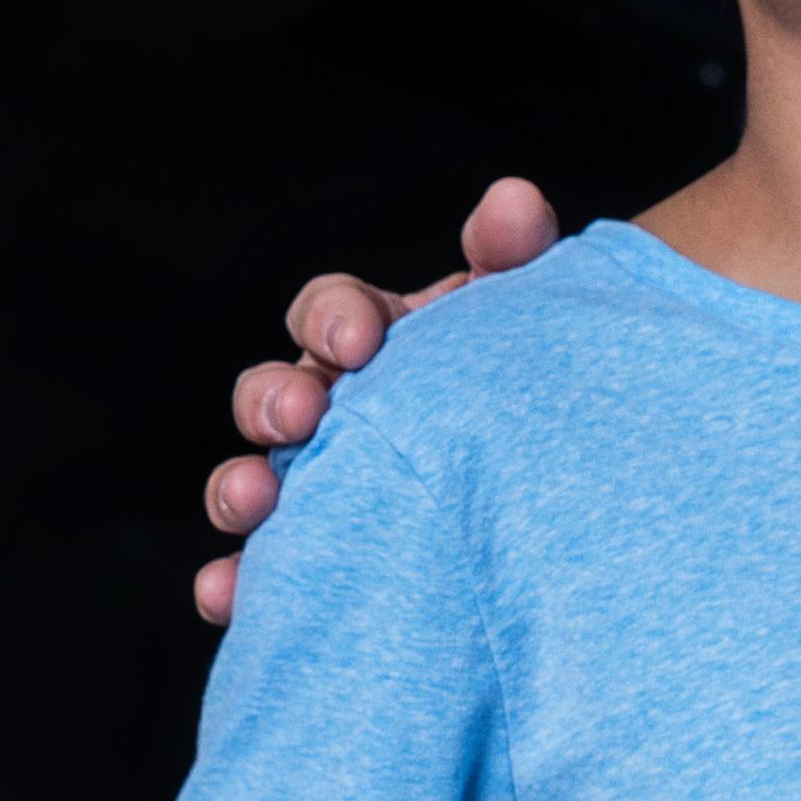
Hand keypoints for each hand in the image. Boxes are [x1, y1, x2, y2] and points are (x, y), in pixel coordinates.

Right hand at [196, 176, 564, 622]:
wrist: (569, 476)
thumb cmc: (531, 380)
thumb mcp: (528, 311)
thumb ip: (517, 252)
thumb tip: (513, 202)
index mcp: (376, 341)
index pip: (332, 312)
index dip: (334, 318)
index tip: (360, 342)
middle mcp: (333, 412)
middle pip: (273, 396)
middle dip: (273, 401)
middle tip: (297, 418)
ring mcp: (320, 489)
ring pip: (251, 484)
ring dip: (238, 489)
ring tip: (254, 503)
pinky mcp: (320, 563)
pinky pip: (261, 578)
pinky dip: (233, 585)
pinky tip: (231, 598)